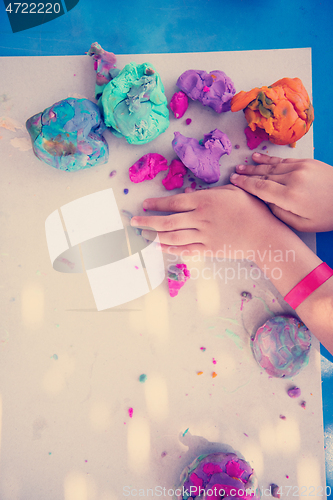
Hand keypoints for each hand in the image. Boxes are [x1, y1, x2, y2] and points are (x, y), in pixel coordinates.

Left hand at [131, 185, 285, 258]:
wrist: (264, 234)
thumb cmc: (251, 209)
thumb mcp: (232, 191)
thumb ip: (209, 192)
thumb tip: (190, 193)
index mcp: (205, 201)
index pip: (174, 202)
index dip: (156, 204)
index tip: (145, 204)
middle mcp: (200, 219)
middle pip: (167, 221)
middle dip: (148, 222)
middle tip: (134, 222)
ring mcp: (203, 236)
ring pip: (173, 237)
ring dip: (154, 237)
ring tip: (142, 236)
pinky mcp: (208, 250)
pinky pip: (185, 250)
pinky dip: (170, 249)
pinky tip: (160, 248)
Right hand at [230, 153, 332, 231]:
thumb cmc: (327, 216)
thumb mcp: (301, 224)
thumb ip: (279, 213)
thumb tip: (265, 201)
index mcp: (290, 197)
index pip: (260, 187)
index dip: (244, 184)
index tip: (233, 181)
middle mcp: (293, 179)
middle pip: (263, 175)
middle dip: (247, 174)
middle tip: (233, 173)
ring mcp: (300, 168)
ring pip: (271, 166)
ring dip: (255, 166)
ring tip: (241, 166)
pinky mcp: (307, 162)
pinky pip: (282, 161)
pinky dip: (269, 159)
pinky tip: (258, 158)